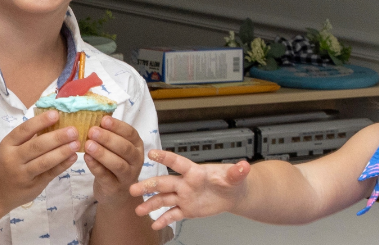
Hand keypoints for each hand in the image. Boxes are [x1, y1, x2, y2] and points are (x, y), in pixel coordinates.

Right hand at [0, 110, 79, 210]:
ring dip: (62, 151)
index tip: (56, 114)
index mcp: (7, 145)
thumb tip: (52, 122)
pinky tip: (72, 157)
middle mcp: (13, 159)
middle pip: (37, 146)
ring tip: (76, 143)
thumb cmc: (6, 165)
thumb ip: (27, 138)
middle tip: (73, 130)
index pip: (23, 130)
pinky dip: (63, 165)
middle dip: (57, 137)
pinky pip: (50, 174)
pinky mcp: (33, 186)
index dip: (40, 122)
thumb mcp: (9, 149)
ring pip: (45, 161)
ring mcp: (23, 174)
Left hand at [81, 116, 146, 207]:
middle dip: (108, 138)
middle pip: (125, 148)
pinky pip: (106, 176)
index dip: (117, 126)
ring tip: (88, 145)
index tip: (103, 120)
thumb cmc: (114, 165)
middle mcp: (136, 160)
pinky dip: (96, 167)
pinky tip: (87, 158)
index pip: (130, 133)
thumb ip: (109, 134)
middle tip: (92, 131)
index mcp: (136, 146)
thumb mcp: (117, 149)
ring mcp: (127, 176)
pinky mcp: (115, 188)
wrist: (117, 194)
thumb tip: (93, 116)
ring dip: (102, 153)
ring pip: (118, 164)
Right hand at [129, 150, 252, 229]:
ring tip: (138, 210)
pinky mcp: (187, 209)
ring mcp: (184, 197)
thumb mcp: (235, 176)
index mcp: (195, 172)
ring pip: (164, 200)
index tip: (152, 154)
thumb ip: (237, 172)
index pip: (178, 163)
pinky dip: (163, 220)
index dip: (165, 158)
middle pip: (164, 183)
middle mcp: (185, 184)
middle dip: (149, 186)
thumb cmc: (231, 181)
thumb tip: (245, 166)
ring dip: (151, 204)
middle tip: (134, 189)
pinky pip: (172, 214)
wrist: (232, 195)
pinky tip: (154, 225)